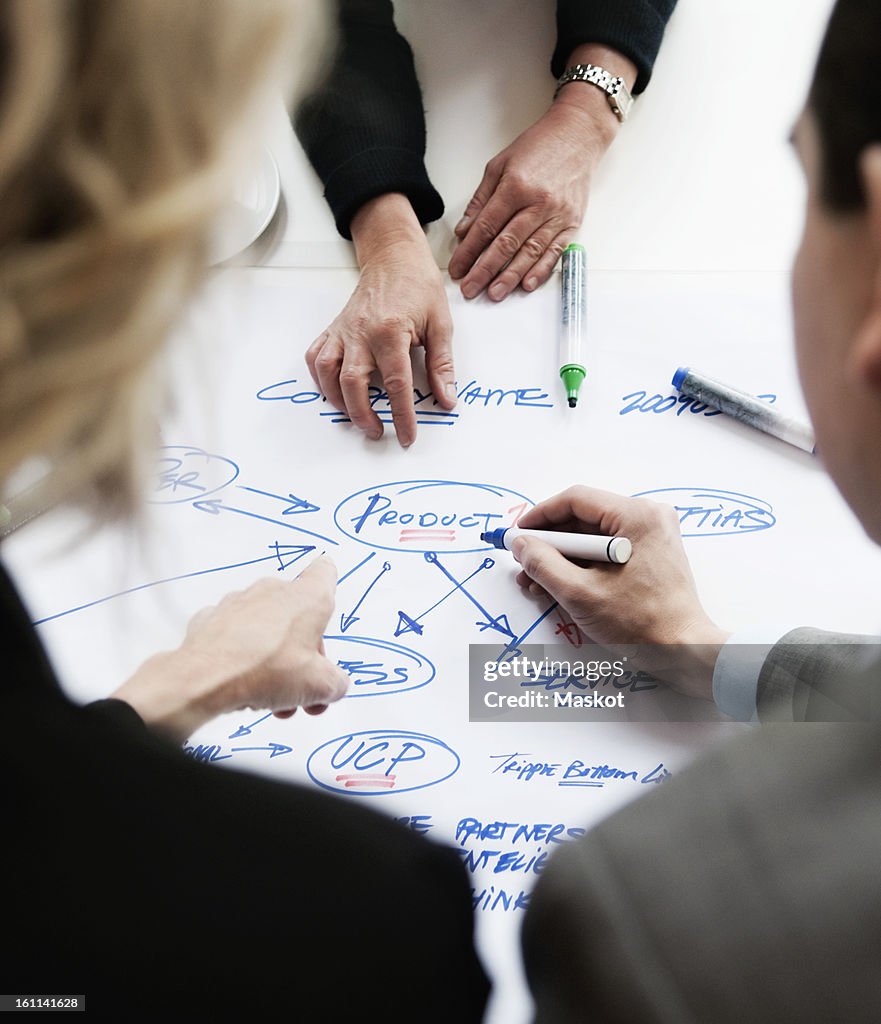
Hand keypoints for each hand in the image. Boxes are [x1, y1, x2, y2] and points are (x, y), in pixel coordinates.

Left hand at [111, 558, 349, 741]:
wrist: (206, 679)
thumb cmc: (264, 669)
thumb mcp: (319, 686)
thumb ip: (335, 682)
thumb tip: (333, 685)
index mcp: (307, 598)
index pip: (324, 573)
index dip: (328, 590)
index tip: (326, 615)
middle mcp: (273, 591)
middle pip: (297, 616)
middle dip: (304, 653)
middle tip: (304, 688)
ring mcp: (239, 602)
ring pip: (267, 628)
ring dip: (275, 659)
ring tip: (274, 699)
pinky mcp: (213, 619)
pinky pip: (236, 635)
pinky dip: (242, 655)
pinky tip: (244, 683)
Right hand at [306, 193, 455, 447]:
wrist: (395, 257)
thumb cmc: (419, 287)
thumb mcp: (441, 324)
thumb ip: (442, 365)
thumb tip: (447, 399)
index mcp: (391, 331)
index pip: (396, 384)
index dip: (402, 415)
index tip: (407, 436)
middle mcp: (361, 332)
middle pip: (353, 384)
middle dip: (363, 415)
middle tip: (377, 432)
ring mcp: (343, 330)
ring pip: (327, 372)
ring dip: (337, 401)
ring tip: (354, 417)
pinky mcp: (333, 328)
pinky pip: (315, 356)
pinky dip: (319, 378)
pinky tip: (332, 392)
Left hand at [448, 99, 609, 301]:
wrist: (578, 135)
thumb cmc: (537, 147)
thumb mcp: (499, 165)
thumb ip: (481, 200)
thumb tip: (465, 231)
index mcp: (516, 187)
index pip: (486, 227)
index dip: (469, 251)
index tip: (457, 268)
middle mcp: (538, 203)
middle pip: (506, 244)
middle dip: (485, 270)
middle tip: (470, 289)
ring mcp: (558, 215)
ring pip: (530, 253)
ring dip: (510, 277)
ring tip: (494, 294)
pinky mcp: (573, 222)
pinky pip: (555, 252)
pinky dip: (541, 271)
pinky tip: (527, 285)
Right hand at [511, 487, 730, 699]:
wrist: (685, 650)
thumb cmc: (639, 623)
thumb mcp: (579, 593)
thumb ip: (543, 564)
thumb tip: (520, 544)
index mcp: (636, 516)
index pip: (576, 500)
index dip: (541, 516)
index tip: (518, 534)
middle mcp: (648, 516)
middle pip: (584, 518)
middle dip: (550, 543)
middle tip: (524, 562)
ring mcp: (653, 534)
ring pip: (594, 537)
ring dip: (564, 558)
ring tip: (536, 582)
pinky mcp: (653, 553)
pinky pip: (608, 550)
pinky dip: (584, 565)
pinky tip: (561, 585)